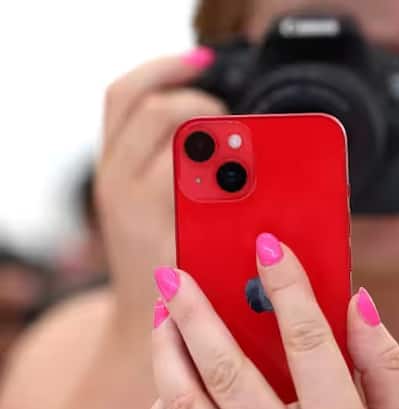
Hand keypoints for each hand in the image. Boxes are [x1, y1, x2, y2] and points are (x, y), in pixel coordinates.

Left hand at [96, 48, 225, 287]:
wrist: (138, 307)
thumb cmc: (179, 290)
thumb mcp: (209, 257)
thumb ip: (228, 215)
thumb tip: (248, 172)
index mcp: (145, 206)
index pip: (175, 144)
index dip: (213, 130)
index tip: (243, 138)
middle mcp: (118, 181)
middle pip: (146, 107)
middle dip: (194, 99)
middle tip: (226, 114)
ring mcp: (108, 168)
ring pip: (126, 96)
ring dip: (163, 74)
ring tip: (199, 69)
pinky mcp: (108, 162)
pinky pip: (121, 105)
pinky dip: (150, 83)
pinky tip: (179, 86)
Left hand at [148, 233, 398, 408]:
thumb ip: (387, 366)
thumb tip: (358, 302)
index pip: (308, 338)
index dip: (288, 285)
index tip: (266, 243)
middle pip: (228, 370)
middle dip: (195, 314)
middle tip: (172, 275)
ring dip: (168, 355)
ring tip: (161, 317)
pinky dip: (164, 408)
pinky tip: (169, 382)